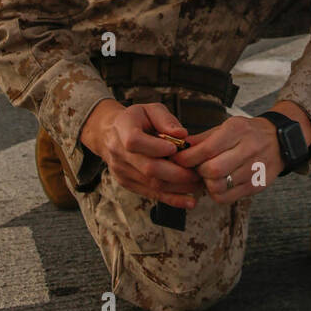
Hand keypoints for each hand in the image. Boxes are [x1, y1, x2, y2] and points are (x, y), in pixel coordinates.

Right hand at [79, 98, 205, 208]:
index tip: (176, 148)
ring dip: (179, 187)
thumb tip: (182, 135)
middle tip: (198, 172)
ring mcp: (122, 171)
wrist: (111, 134)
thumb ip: (166, 119)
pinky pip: (152, 194)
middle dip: (177, 172)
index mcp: (123, 129)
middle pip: (148, 168)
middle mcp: (119, 152)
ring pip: (152, 184)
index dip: (156, 147)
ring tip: (199, 184)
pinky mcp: (128, 183)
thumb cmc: (137, 119)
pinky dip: (172, 199)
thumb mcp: (150, 109)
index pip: (135, 141)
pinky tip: (189, 201)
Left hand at [171, 115, 283, 203]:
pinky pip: (228, 197)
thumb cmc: (246, 133)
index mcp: (237, 130)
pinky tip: (218, 184)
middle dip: (198, 172)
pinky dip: (217, 193)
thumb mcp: (226, 127)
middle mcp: (249, 148)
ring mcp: (255, 169)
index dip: (188, 158)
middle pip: (213, 170)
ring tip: (208, 176)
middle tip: (196, 169)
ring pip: (220, 186)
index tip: (178, 160)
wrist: (279, 141)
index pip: (207, 149)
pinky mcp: (258, 185)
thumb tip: (177, 147)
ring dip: (207, 184)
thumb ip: (202, 139)